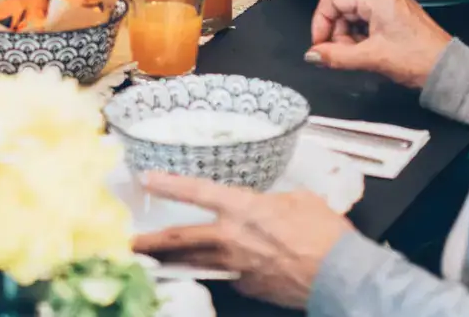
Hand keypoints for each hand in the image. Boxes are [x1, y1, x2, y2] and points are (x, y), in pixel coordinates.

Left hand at [133, 176, 350, 307]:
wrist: (340, 275)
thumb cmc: (324, 233)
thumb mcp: (300, 201)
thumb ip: (275, 201)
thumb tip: (272, 206)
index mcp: (243, 208)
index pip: (197, 191)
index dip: (170, 184)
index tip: (147, 180)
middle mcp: (232, 238)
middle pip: (180, 239)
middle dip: (150, 240)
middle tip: (128, 240)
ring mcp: (236, 266)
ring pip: (193, 263)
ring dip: (169, 261)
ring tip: (150, 260)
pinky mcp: (246, 287)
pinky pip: (224, 276)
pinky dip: (214, 272)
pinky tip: (210, 270)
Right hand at [306, 0, 452, 88]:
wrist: (449, 71)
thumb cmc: (417, 60)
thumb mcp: (372, 58)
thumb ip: (337, 56)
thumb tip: (311, 55)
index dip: (321, 21)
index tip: (320, 45)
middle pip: (342, 6)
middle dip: (336, 32)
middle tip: (341, 55)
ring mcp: (390, 4)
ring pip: (353, 15)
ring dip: (348, 37)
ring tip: (358, 56)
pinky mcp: (395, 16)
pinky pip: (367, 21)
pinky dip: (360, 37)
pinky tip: (367, 53)